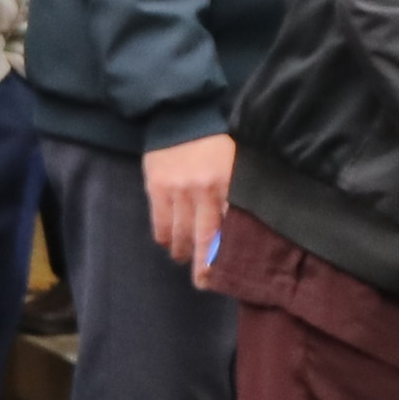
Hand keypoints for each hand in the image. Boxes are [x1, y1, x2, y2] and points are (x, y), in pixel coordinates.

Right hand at [143, 132, 235, 274]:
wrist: (181, 116)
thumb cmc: (214, 143)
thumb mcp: (235, 163)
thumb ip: (237, 191)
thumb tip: (242, 226)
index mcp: (228, 184)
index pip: (229, 227)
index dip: (227, 252)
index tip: (227, 273)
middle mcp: (203, 190)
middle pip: (204, 237)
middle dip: (203, 265)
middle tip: (203, 283)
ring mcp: (178, 190)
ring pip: (180, 233)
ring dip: (181, 250)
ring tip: (183, 257)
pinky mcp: (156, 188)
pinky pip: (159, 223)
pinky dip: (163, 236)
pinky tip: (167, 241)